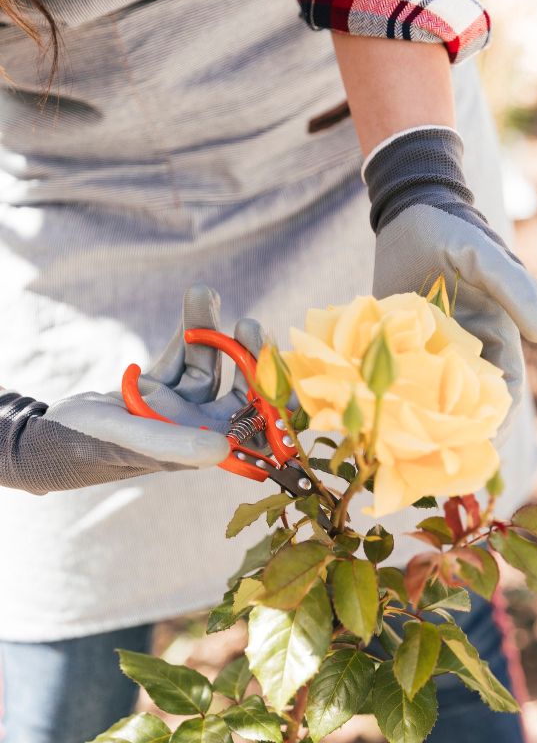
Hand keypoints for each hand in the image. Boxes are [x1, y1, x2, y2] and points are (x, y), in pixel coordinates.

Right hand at [0, 286, 264, 494]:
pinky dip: (186, 336)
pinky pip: (181, 359)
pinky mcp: (158, 391)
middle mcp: (196, 430)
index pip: (254, 426)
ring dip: (209, 333)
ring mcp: (177, 409)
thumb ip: (176, 444)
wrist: (48, 435)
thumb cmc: (91, 444)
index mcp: (202, 449)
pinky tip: (192, 309)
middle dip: (244, 356)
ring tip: (204, 293)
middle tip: (250, 323)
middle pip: (237, 391)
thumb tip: (223, 448)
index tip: (282, 366)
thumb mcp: (134, 439)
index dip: (275, 400)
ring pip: (206, 367)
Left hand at [366, 127, 536, 426]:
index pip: (504, 390)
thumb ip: (513, 287)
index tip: (483, 441)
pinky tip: (384, 421)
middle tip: (442, 457)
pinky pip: (400, 380)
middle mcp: (464, 349)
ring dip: (426, 424)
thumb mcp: (483, 254)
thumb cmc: (452, 230)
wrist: (407, 211)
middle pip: (467, 404)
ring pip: (433, 399)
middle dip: (460, 433)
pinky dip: (396, 401)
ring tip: (413, 451)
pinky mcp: (397, 345)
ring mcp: (429, 350)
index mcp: (495, 335)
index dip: (498, 418)